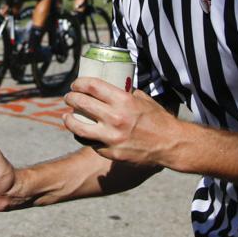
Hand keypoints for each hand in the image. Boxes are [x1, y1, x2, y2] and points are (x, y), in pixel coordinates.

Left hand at [63, 78, 180, 167]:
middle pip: (82, 103)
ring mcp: (112, 137)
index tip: (76, 84)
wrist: (170, 144)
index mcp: (123, 101)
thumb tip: (112, 87)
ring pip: (79, 128)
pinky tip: (82, 133)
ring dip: (69, 120)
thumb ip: (126, 93)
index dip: (79, 83)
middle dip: (71, 98)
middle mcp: (115, 118)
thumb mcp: (143, 100)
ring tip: (67, 117)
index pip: (92, 86)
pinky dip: (84, 137)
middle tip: (69, 97)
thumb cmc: (158, 119)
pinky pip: (91, 143)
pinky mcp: (111, 153)